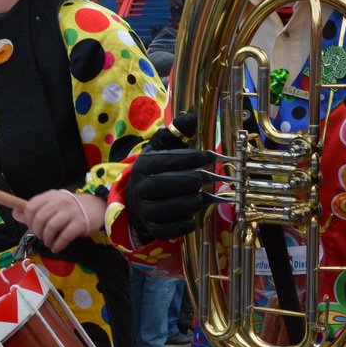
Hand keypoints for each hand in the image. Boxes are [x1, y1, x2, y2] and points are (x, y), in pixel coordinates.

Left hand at [14, 191, 106, 250]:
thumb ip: (34, 211)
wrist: (96, 207)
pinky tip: (56, 247)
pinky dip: (57, 245)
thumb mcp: (52, 205)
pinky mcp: (80, 223)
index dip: (28, 220)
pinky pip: (64, 237)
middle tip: (41, 237)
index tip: (31, 227)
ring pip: (51, 227)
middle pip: (40, 218)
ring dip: (47, 239)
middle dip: (37, 231)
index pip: (31, 206)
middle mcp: (60, 202)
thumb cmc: (70, 208)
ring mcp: (71, 212)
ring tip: (49, 242)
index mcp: (51, 196)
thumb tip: (14, 213)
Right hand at [124, 113, 214, 240]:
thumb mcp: (162, 150)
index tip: (207, 156)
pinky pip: (171, 229)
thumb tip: (189, 117)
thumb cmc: (157, 173)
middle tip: (205, 177)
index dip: (188, 158)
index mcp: (142, 168)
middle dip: (191, 181)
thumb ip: (176, 133)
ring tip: (200, 195)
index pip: (165, 161)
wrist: (139, 203)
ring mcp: (145, 212)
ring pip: (172, 208)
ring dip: (191, 201)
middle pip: (167, 185)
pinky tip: (193, 215)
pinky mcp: (152, 229)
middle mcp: (139, 190)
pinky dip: (185, 223)